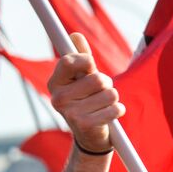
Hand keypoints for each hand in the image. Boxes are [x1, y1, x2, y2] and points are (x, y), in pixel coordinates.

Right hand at [47, 32, 122, 153]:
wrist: (89, 136)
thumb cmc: (86, 100)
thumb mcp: (81, 78)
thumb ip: (80, 57)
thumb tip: (75, 35)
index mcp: (55, 83)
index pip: (70, 60)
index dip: (86, 61)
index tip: (90, 67)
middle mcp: (58, 97)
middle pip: (97, 78)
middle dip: (106, 83)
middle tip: (98, 93)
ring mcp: (69, 113)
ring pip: (109, 93)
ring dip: (113, 98)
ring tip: (103, 105)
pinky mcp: (85, 125)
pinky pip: (115, 108)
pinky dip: (118, 110)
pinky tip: (109, 115)